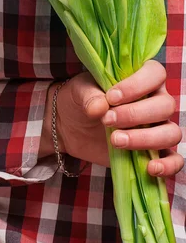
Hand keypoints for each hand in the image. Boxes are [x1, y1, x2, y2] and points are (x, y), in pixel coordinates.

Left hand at [39, 61, 183, 176]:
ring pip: (171, 133)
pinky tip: (150, 168)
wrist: (69, 125)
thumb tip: (99, 107)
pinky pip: (174, 159)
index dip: (137, 86)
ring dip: (145, 139)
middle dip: (135, 115)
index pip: (155, 74)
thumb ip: (89, 95)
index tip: (112, 97)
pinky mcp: (151, 151)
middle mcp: (155, 101)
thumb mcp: (78, 90)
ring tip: (115, 140)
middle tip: (106, 120)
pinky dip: (168, 165)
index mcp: (142, 79)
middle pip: (165, 106)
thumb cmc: (80, 100)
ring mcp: (156, 128)